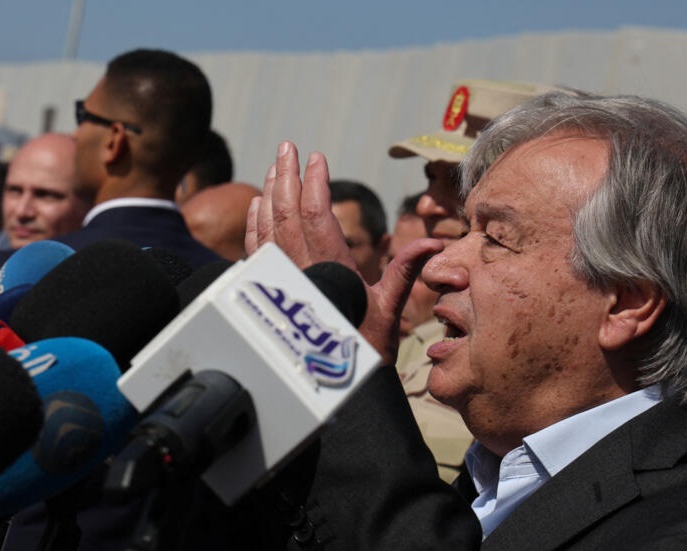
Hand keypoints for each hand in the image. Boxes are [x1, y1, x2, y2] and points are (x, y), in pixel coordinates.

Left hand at [246, 141, 442, 364]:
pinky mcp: (271, 292)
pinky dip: (254, 224)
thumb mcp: (389, 311)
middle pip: (285, 213)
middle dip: (285, 176)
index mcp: (332, 270)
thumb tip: (432, 245)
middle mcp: (301, 272)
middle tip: (287, 147)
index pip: (316, 215)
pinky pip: (255, 251)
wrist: (336, 389)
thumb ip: (405, 272)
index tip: (317, 158)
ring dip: (269, 194)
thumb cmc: (368, 350)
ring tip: (274, 167)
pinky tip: (257, 205)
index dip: (314, 182)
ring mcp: (281, 282)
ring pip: (266, 229)